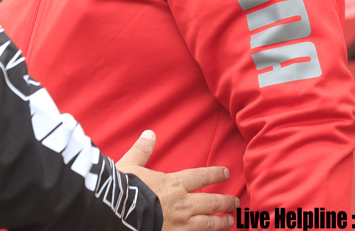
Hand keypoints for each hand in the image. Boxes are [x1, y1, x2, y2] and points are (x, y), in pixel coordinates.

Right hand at [116, 131, 237, 230]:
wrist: (118, 213)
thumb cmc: (124, 189)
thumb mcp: (130, 165)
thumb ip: (142, 150)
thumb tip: (149, 133)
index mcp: (172, 184)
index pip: (200, 177)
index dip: (215, 174)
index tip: (226, 173)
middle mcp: (181, 203)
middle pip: (210, 202)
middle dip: (225, 201)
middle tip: (236, 202)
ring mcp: (180, 224)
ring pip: (207, 223)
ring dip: (221, 221)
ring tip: (230, 221)